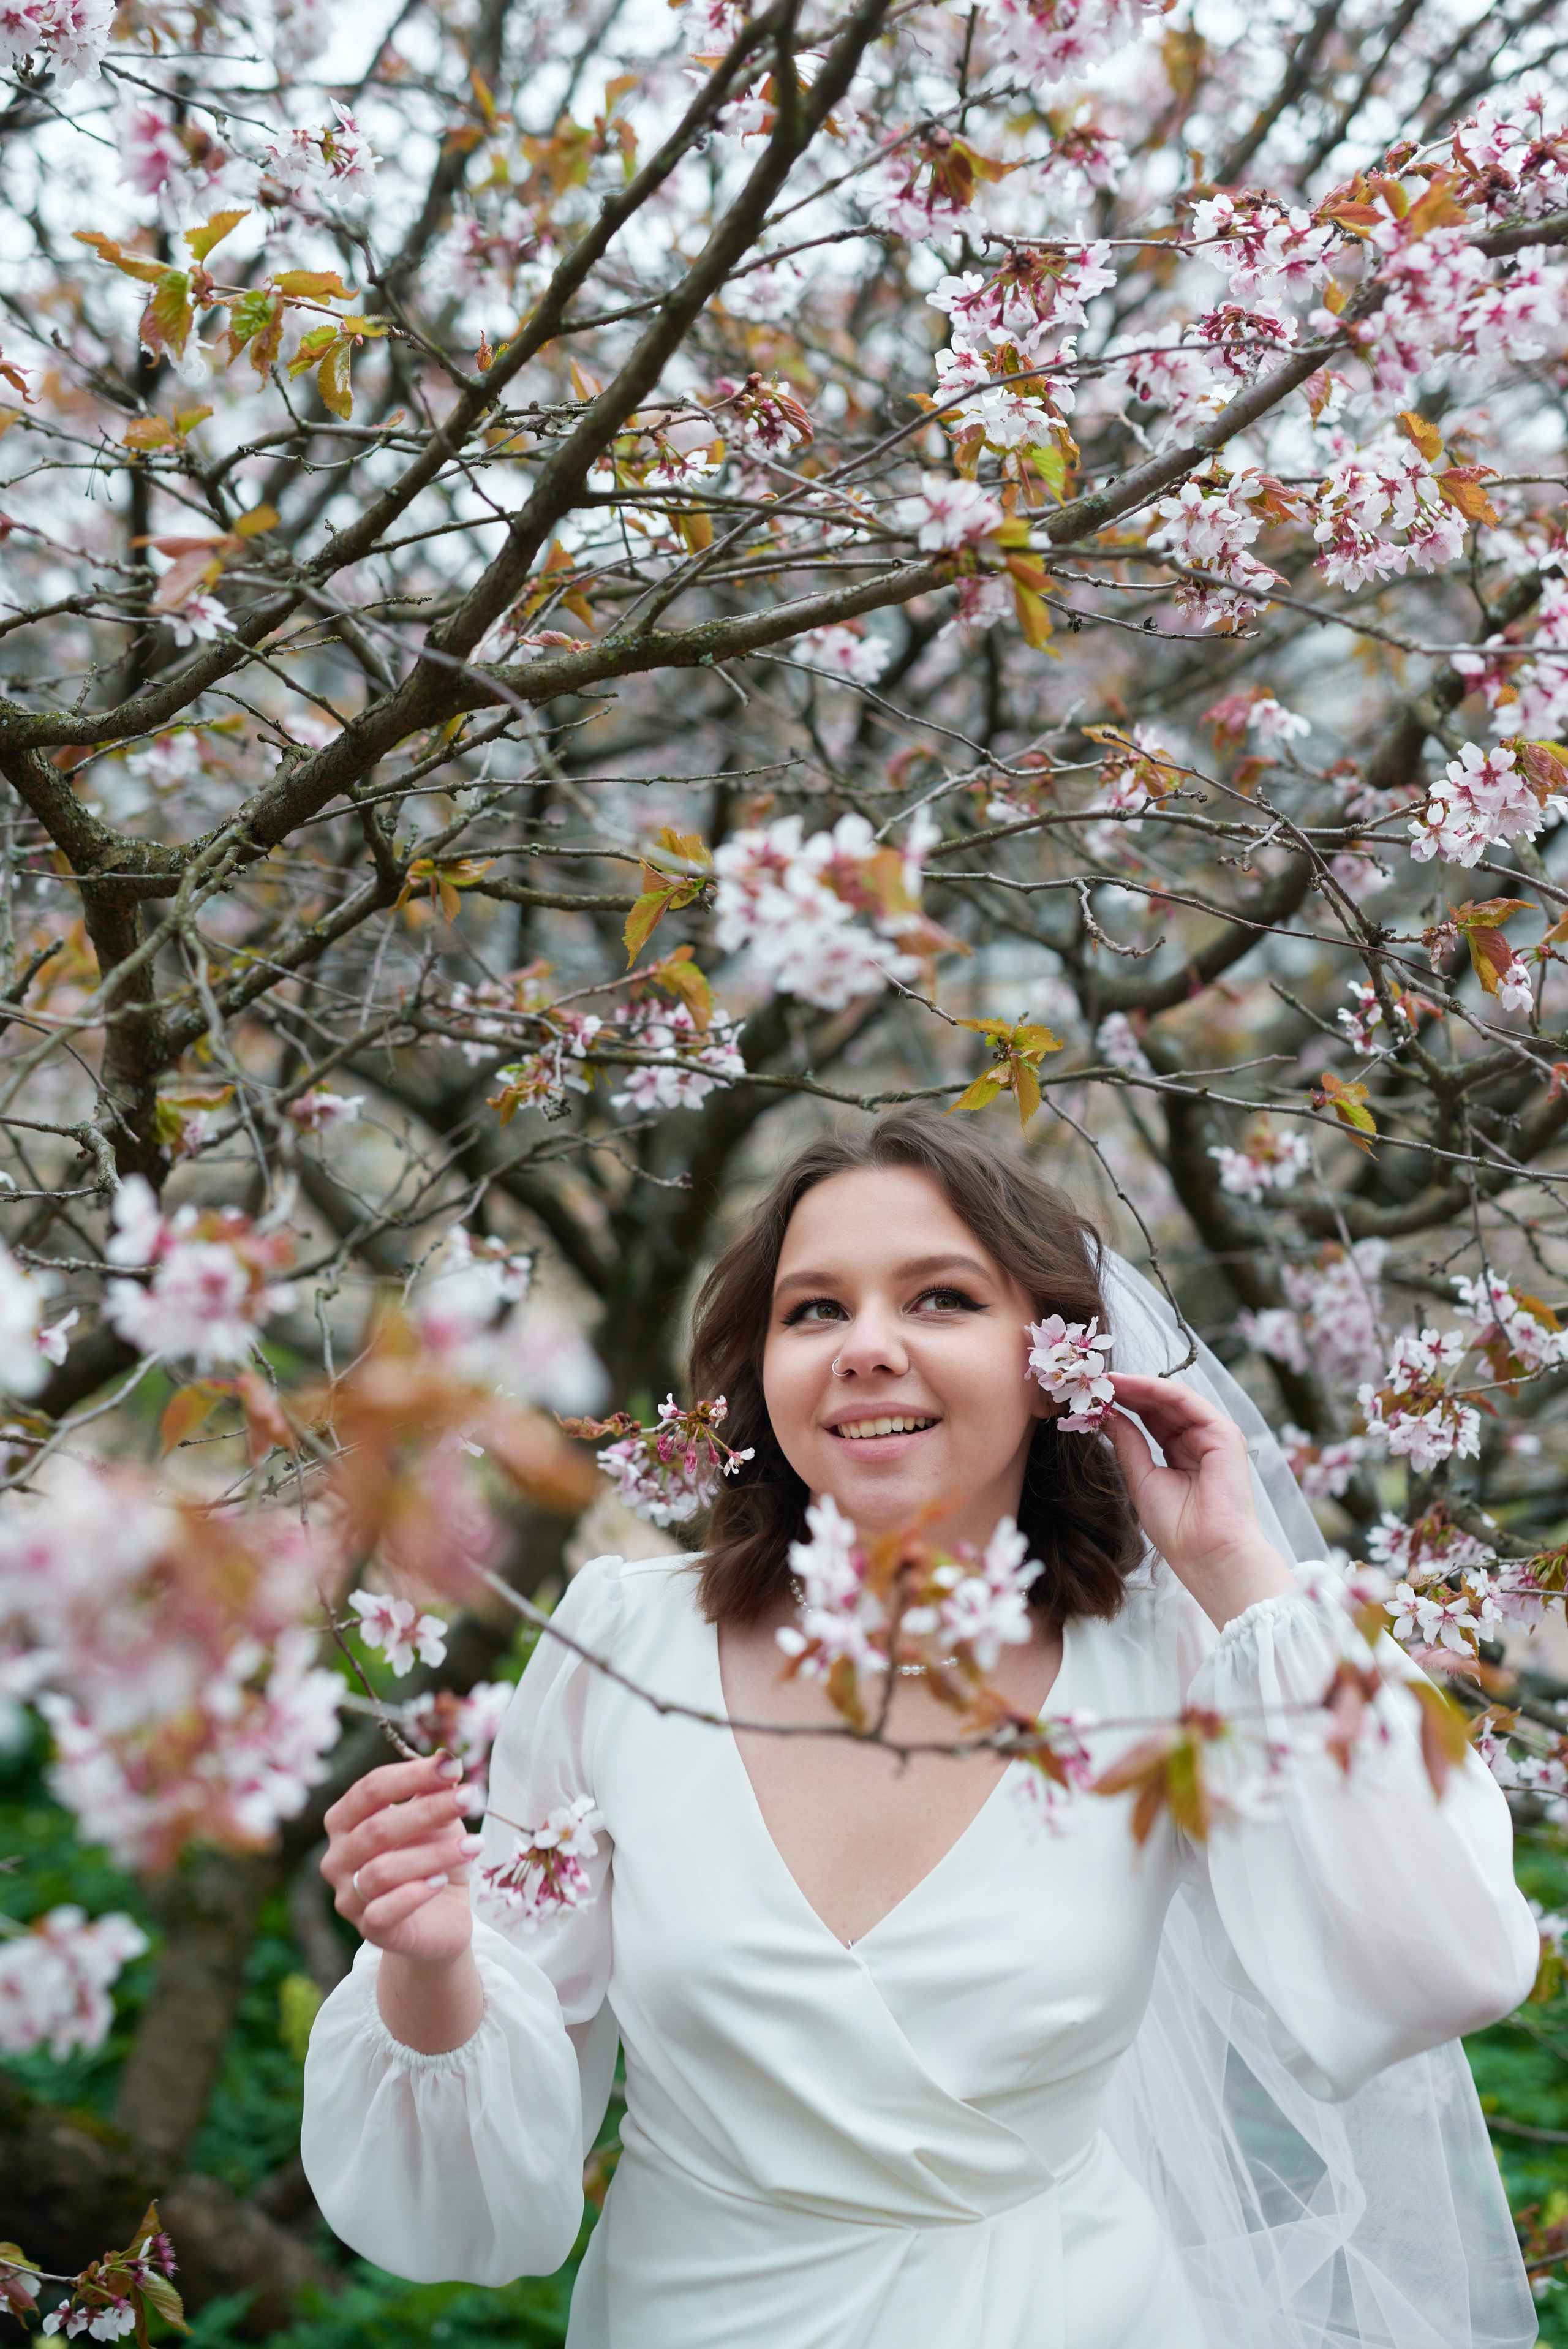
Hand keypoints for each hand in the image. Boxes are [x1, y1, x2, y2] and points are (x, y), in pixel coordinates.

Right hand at [321, 1753, 479, 1966]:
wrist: (441, 1914)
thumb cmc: (430, 1854)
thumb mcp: (436, 1819)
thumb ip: (433, 1791)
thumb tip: (447, 1760)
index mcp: (344, 1821)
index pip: (369, 1790)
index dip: (411, 1775)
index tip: (452, 1766)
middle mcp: (337, 1858)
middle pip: (376, 1829)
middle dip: (428, 1810)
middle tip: (471, 1798)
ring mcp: (348, 1896)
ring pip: (383, 1871)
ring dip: (434, 1855)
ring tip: (474, 1845)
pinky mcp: (368, 1930)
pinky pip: (383, 1911)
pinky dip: (414, 1894)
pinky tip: (441, 1882)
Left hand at [1104, 1373, 1295, 1627]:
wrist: (1206, 1554)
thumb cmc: (1177, 1529)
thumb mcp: (1141, 1479)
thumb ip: (1128, 1445)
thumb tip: (1107, 1415)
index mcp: (1182, 1455)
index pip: (1151, 1419)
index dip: (1124, 1404)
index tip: (1092, 1395)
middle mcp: (1199, 1441)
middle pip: (1161, 1405)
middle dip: (1128, 1390)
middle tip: (1095, 1379)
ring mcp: (1214, 1436)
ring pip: (1172, 1398)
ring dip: (1138, 1386)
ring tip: (1107, 1378)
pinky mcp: (1224, 1434)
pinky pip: (1187, 1402)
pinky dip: (1158, 1390)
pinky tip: (1131, 1384)